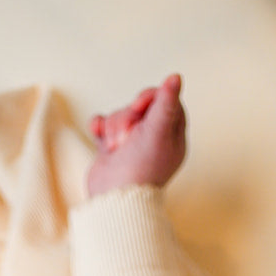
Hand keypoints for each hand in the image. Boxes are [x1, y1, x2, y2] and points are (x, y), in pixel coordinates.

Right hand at [87, 74, 186, 196]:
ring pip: (120, 115)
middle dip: (129, 117)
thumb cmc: (140, 170)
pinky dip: (99, 129)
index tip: (140, 105)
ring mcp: (131, 145)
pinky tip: (101, 139)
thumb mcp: (157, 132)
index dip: (151, 97)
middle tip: (129, 135)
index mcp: (172, 138)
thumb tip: (176, 77)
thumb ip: (166, 103)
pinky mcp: (111, 149)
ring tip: (116, 147)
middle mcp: (153, 141)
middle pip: (139, 107)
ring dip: (114, 127)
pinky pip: (103, 125)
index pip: (165, 101)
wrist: (113, 198)